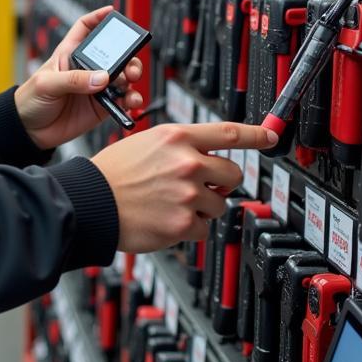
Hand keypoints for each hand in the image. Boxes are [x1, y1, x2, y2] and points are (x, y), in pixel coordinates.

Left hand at [14, 5, 143, 149]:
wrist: (29, 131)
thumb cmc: (29, 100)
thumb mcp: (46, 84)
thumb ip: (73, 80)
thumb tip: (101, 78)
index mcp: (70, 54)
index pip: (85, 28)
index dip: (98, 18)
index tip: (112, 11)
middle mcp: (86, 69)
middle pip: (114, 54)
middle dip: (127, 56)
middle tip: (131, 67)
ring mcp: (95, 87)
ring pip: (122, 78)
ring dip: (132, 80)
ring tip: (130, 86)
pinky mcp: (100, 106)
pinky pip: (121, 101)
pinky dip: (129, 102)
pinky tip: (129, 104)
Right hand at [90, 122, 279, 251]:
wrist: (89, 201)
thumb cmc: (113, 173)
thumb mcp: (146, 143)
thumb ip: (181, 149)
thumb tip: (211, 165)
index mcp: (176, 137)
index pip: (229, 133)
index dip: (256, 135)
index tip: (272, 137)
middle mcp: (186, 162)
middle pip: (233, 172)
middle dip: (221, 182)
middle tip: (199, 186)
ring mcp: (187, 193)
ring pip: (220, 204)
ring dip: (203, 207)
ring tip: (171, 204)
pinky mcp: (184, 223)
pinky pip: (205, 229)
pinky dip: (190, 228)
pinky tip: (166, 220)